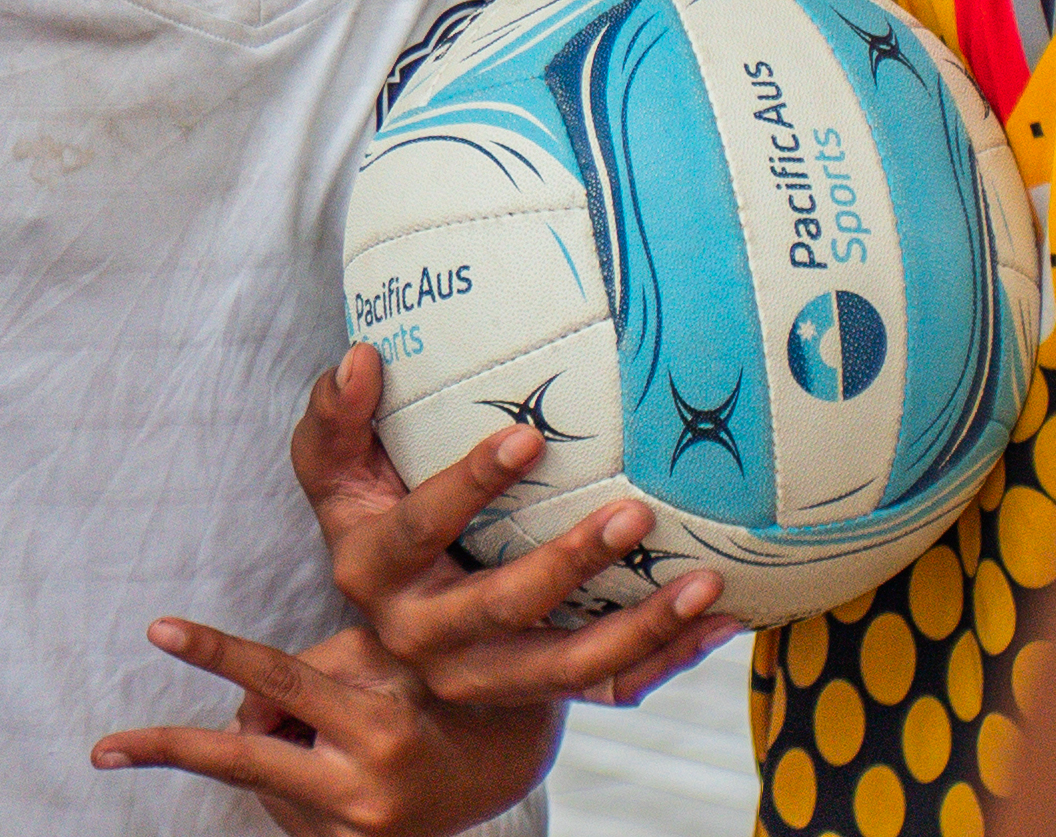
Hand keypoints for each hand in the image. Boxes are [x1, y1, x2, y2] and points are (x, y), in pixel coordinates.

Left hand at [94, 617, 555, 832]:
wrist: (490, 769)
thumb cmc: (427, 689)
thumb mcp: (379, 656)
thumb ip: (306, 672)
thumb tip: (238, 716)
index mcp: (377, 728)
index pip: (278, 680)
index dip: (215, 651)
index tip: (160, 628)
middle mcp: (361, 792)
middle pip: (243, 760)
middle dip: (166, 750)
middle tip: (101, 749)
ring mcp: (351, 836)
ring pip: (262, 772)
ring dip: (273, 740)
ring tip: (334, 730)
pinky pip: (280, 801)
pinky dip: (287, 772)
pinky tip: (328, 760)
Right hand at [293, 344, 728, 708]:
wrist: (398, 642)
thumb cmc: (375, 521)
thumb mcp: (335, 474)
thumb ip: (336, 415)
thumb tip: (361, 356)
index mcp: (370, 572)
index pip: (418, 528)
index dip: (469, 485)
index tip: (528, 435)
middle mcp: (423, 636)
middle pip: (504, 607)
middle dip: (572, 563)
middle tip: (636, 511)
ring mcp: (484, 677)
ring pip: (569, 667)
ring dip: (642, 627)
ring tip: (704, 581)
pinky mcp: (538, 699)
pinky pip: (613, 688)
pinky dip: (670, 657)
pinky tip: (720, 619)